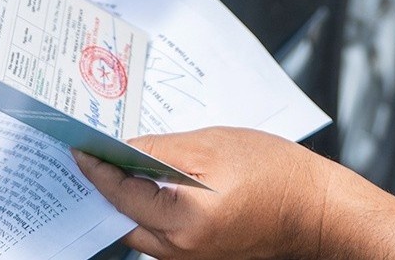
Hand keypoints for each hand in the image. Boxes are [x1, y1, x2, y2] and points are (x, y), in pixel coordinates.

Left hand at [76, 129, 335, 259]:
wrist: (316, 210)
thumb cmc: (275, 174)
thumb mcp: (213, 147)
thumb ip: (161, 150)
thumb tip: (121, 149)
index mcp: (184, 223)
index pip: (121, 195)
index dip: (96, 169)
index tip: (79, 149)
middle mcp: (181, 251)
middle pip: (123, 220)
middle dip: (104, 187)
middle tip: (89, 155)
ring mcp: (191, 259)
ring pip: (140, 230)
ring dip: (125, 199)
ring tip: (116, 164)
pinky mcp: (201, 257)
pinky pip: (160, 235)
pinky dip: (147, 210)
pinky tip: (148, 183)